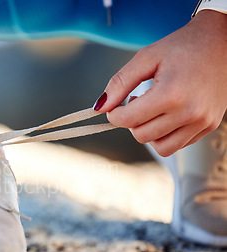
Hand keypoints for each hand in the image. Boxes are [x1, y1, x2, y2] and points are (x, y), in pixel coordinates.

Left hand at [95, 10, 226, 156]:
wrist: (223, 41)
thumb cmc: (184, 46)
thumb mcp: (146, 57)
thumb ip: (120, 83)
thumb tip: (100, 106)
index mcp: (172, 94)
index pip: (129, 120)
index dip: (114, 114)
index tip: (115, 105)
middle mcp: (190, 112)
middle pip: (142, 135)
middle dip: (131, 122)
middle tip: (135, 102)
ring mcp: (202, 122)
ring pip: (160, 147)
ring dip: (148, 132)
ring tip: (151, 110)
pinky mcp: (208, 127)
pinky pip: (178, 144)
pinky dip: (165, 134)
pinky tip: (166, 114)